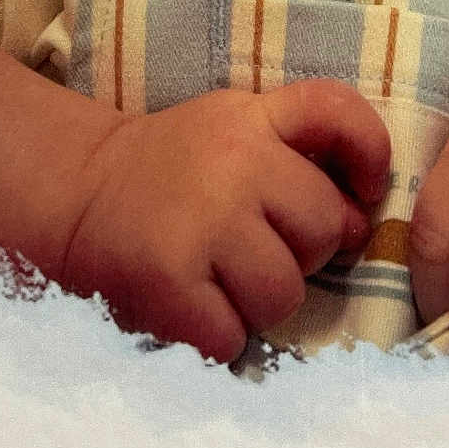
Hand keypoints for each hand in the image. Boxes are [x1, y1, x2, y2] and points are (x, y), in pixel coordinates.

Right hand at [61, 80, 390, 362]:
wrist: (78, 194)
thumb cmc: (175, 168)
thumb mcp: (236, 127)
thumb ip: (301, 154)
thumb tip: (362, 223)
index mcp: (250, 119)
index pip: (334, 110)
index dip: (370, 151)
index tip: (364, 189)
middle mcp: (232, 163)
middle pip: (325, 227)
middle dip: (304, 250)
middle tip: (256, 244)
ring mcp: (200, 224)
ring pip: (285, 292)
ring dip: (262, 301)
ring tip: (222, 278)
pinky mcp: (168, 283)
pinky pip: (234, 337)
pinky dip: (219, 336)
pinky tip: (194, 304)